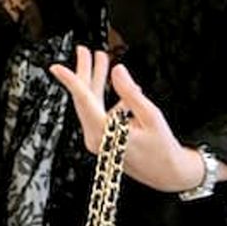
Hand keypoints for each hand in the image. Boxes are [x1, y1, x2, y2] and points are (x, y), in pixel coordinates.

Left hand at [49, 46, 203, 192]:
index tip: (56, 67)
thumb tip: (117, 71)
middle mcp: (96, 137)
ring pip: (91, 103)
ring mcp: (99, 139)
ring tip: (101, 59)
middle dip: (85, 72)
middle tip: (84, 50)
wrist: (170, 175)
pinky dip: (108, 97)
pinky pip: (100, 112)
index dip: (70, 80)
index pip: (82, 100)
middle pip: (84, 98)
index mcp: (105, 132)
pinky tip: (122, 87)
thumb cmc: (163, 150)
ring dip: (97, 81)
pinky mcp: (105, 139)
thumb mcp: (151, 116)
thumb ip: (131, 92)